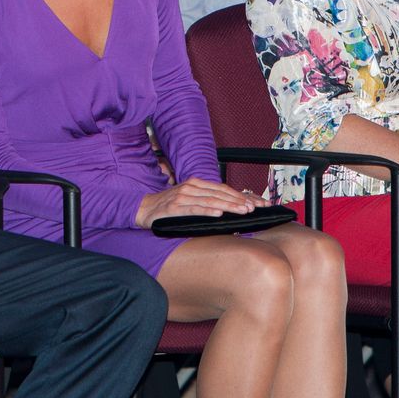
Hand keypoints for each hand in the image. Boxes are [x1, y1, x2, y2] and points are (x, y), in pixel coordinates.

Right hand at [134, 177, 268, 228]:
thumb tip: (228, 209)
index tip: (255, 203)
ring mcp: (182, 196)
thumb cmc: (167, 206)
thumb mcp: (188, 200)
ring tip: (242, 211)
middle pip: (220, 193)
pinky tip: (219, 214)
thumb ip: (205, 201)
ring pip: (210, 201)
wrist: (143, 209)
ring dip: (228, 206)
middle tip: (254, 207)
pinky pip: (195, 209)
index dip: (240, 195)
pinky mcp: (175, 207)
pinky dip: (208, 211)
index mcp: (195, 183)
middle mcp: (190, 187)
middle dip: (239, 201)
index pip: (223, 189)